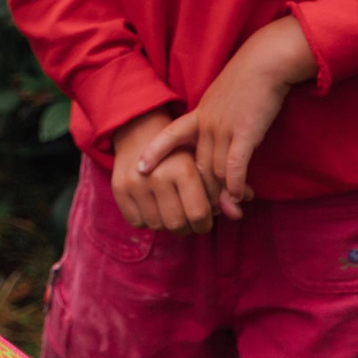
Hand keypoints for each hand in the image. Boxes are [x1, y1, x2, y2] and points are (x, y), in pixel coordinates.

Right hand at [111, 109, 213, 234]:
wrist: (141, 129)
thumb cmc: (180, 151)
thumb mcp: (203, 164)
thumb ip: (223, 190)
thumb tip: (238, 214)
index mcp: (182, 168)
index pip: (199, 213)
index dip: (205, 223)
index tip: (205, 219)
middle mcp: (157, 176)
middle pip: (177, 223)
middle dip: (188, 227)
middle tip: (190, 221)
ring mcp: (135, 184)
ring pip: (157, 225)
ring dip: (167, 224)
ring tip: (173, 213)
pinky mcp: (119, 189)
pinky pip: (136, 222)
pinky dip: (148, 221)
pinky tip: (155, 209)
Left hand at [136, 16, 314, 217]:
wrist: (265, 63)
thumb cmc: (249, 82)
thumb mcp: (225, 101)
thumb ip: (221, 124)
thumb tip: (221, 147)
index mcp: (199, 114)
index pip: (170, 135)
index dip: (154, 153)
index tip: (139, 169)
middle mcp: (206, 123)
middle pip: (195, 165)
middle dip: (202, 191)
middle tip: (208, 212)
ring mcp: (223, 128)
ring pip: (214, 169)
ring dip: (222, 193)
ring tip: (230, 211)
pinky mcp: (244, 132)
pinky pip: (235, 164)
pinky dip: (235, 182)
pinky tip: (238, 195)